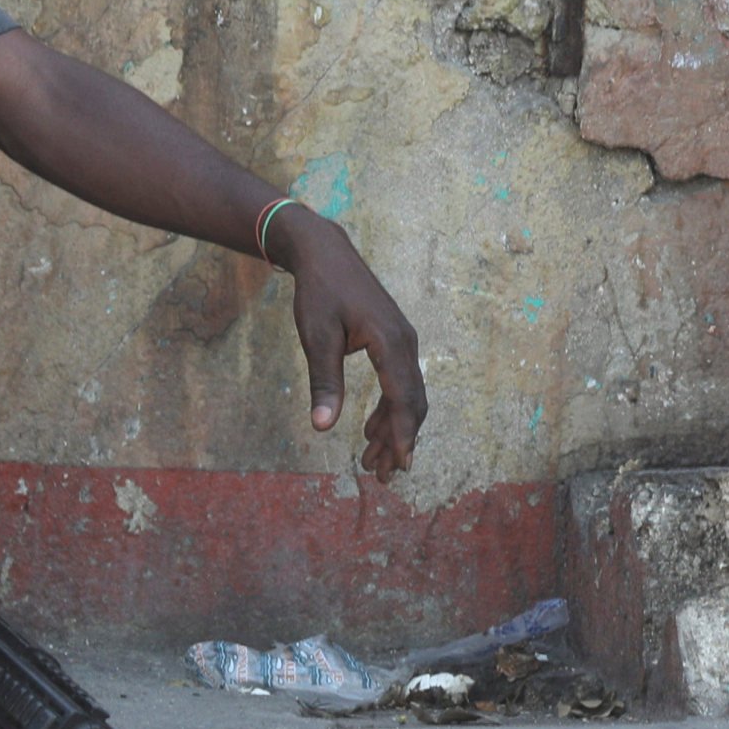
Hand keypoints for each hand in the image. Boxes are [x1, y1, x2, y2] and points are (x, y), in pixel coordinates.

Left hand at [278, 212, 428, 473]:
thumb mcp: (316, 337)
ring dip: (393, 428)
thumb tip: (323, 427)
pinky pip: (399, 382)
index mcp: (390, 341)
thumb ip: (324, 382)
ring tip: (373, 461)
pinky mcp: (394, 341)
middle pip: (412, 401)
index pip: (403, 397)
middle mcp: (405, 342)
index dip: (402, 434)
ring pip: (407, 394)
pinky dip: (389, 409)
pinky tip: (370, 428)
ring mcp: (403, 341)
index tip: (400, 465)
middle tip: (382, 475)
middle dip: (399, 440)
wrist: (326, 253)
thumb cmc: (319, 292)